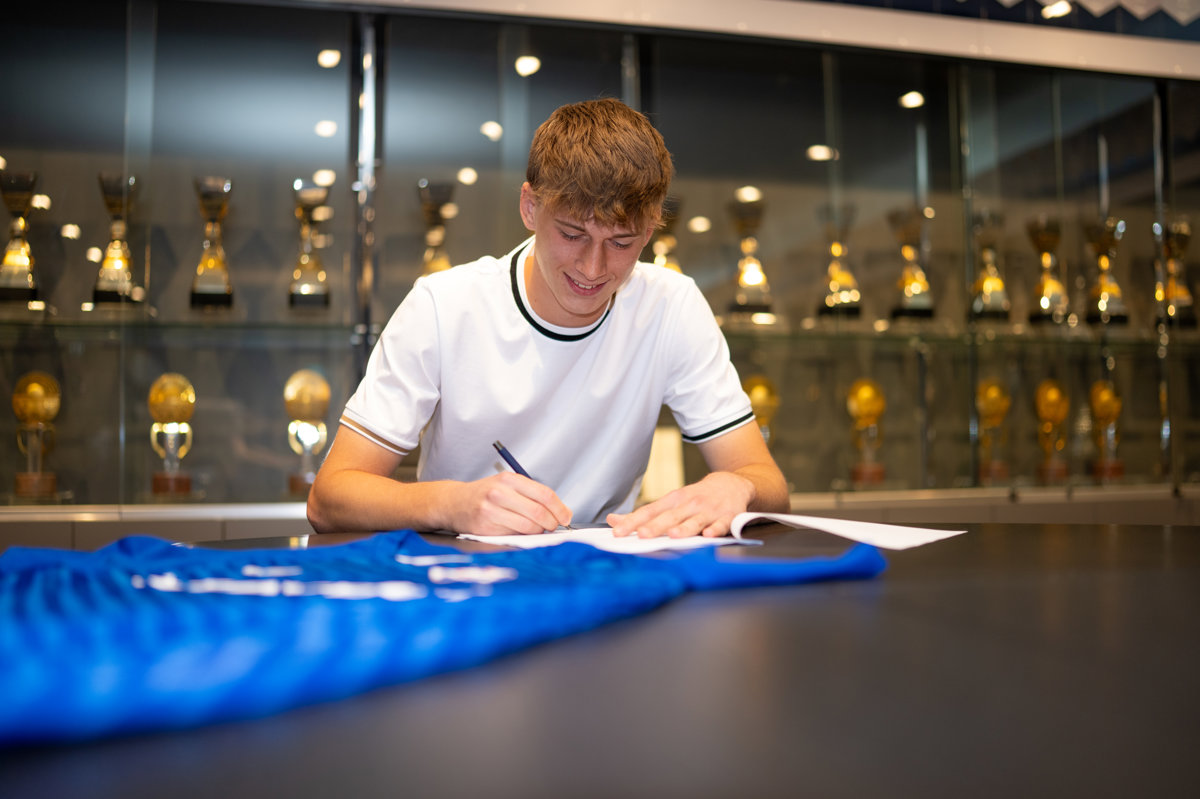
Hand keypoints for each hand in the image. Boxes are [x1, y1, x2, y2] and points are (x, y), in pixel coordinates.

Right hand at [446, 472, 572, 535]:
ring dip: (538, 531)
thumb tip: (561, 512)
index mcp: (510, 479)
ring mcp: (491, 510)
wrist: (454, 503)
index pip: (544, 494)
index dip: (560, 508)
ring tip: (537, 529)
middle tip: (554, 527)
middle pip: (539, 512)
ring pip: (529, 527)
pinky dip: (523, 537)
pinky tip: (520, 532)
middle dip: (552, 523)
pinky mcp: (485, 527)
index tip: (566, 517)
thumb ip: (532, 496)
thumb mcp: (508, 486)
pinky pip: (514, 535)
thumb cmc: (485, 495)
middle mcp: (500, 492)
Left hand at [606, 471, 754, 538]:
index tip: (618, 531)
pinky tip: (708, 535)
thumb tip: (613, 520)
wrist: (731, 484)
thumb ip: (644, 515)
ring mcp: (708, 511)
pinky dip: (716, 529)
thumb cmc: (695, 498)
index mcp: (673, 501)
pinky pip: (721, 524)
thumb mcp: (670, 502)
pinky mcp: (727, 517)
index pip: (650, 512)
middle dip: (656, 526)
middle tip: (641, 535)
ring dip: (685, 528)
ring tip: (674, 536)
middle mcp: (689, 505)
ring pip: (694, 521)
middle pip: (670, 517)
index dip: (634, 522)